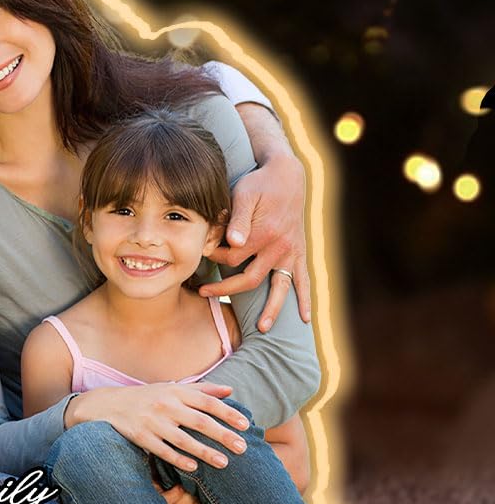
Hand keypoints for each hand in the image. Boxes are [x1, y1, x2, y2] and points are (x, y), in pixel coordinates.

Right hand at [67, 380, 249, 473]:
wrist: (108, 405)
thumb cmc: (147, 397)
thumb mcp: (172, 388)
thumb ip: (202, 389)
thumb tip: (231, 390)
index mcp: (175, 392)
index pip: (206, 402)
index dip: (227, 412)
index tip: (245, 425)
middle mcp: (165, 405)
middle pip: (199, 421)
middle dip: (222, 434)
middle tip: (242, 447)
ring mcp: (152, 422)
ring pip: (183, 439)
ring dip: (205, 451)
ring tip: (224, 463)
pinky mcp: (141, 437)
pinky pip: (163, 451)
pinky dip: (178, 459)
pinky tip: (194, 467)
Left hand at [202, 152, 309, 330]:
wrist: (287, 174)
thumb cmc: (259, 183)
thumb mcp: (245, 194)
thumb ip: (238, 219)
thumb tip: (232, 241)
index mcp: (262, 234)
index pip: (231, 258)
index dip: (213, 258)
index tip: (199, 255)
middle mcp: (278, 247)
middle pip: (249, 278)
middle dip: (225, 289)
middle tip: (204, 293)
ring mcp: (290, 252)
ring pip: (279, 288)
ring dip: (273, 309)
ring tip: (264, 329)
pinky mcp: (299, 253)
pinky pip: (303, 280)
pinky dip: (304, 299)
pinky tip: (304, 318)